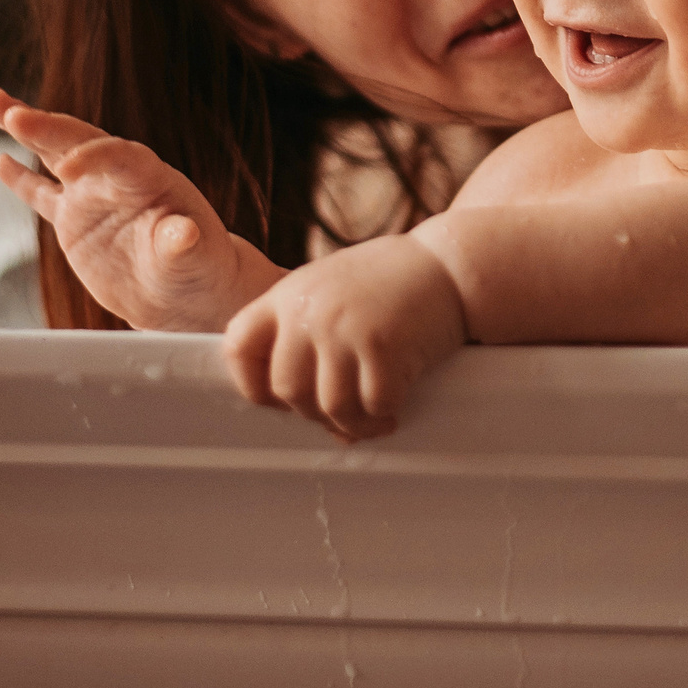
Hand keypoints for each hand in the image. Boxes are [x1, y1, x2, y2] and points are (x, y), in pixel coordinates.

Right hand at [0, 88, 281, 330]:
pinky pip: (42, 194)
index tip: (69, 168)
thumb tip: (183, 234)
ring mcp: (92, 196)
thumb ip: (183, 244)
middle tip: (15, 114)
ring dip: (26, 127)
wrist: (187, 293)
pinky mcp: (75, 221)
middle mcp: (117, 179)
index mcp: (151, 178)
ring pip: (53, 154)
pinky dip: (20, 178)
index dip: (95, 156)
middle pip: (78, 141)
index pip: (120, 156)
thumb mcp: (195, 259)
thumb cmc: (201, 270)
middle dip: (46, 127)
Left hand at [223, 233, 467, 441]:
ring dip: (351, 424)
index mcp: (288, 295)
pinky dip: (381, 418)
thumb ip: (305, 334)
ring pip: (330, 406)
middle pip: (287, 389)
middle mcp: (309, 311)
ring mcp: (345, 328)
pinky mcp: (383, 346)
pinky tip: (392, 413)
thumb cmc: (390, 283)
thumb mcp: (330, 290)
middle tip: (341, 414)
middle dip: (313, 413)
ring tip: (371, 420)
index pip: (239, 346)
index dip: (252, 384)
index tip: (280, 400)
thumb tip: (299, 407)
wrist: (447, 264)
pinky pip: (372, 406)